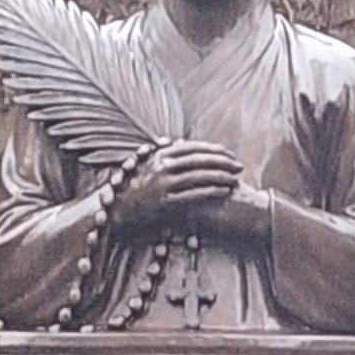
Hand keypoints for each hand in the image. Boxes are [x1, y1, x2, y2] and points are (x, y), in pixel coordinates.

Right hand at [107, 141, 245, 236]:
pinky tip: (224, 191)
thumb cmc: (134, 189)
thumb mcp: (147, 166)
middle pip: (199, 159)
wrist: (115, 212)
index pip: (193, 147)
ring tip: (235, 178)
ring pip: (199, 176)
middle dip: (223, 162)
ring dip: (220, 176)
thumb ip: (165, 155)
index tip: (230, 154)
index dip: (214, 149)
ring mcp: (162, 184)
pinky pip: (194, 194)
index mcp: (159, 155)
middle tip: (239, 166)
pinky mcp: (164, 202)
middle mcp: (161, 166)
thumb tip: (181, 143)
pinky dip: (211, 191)